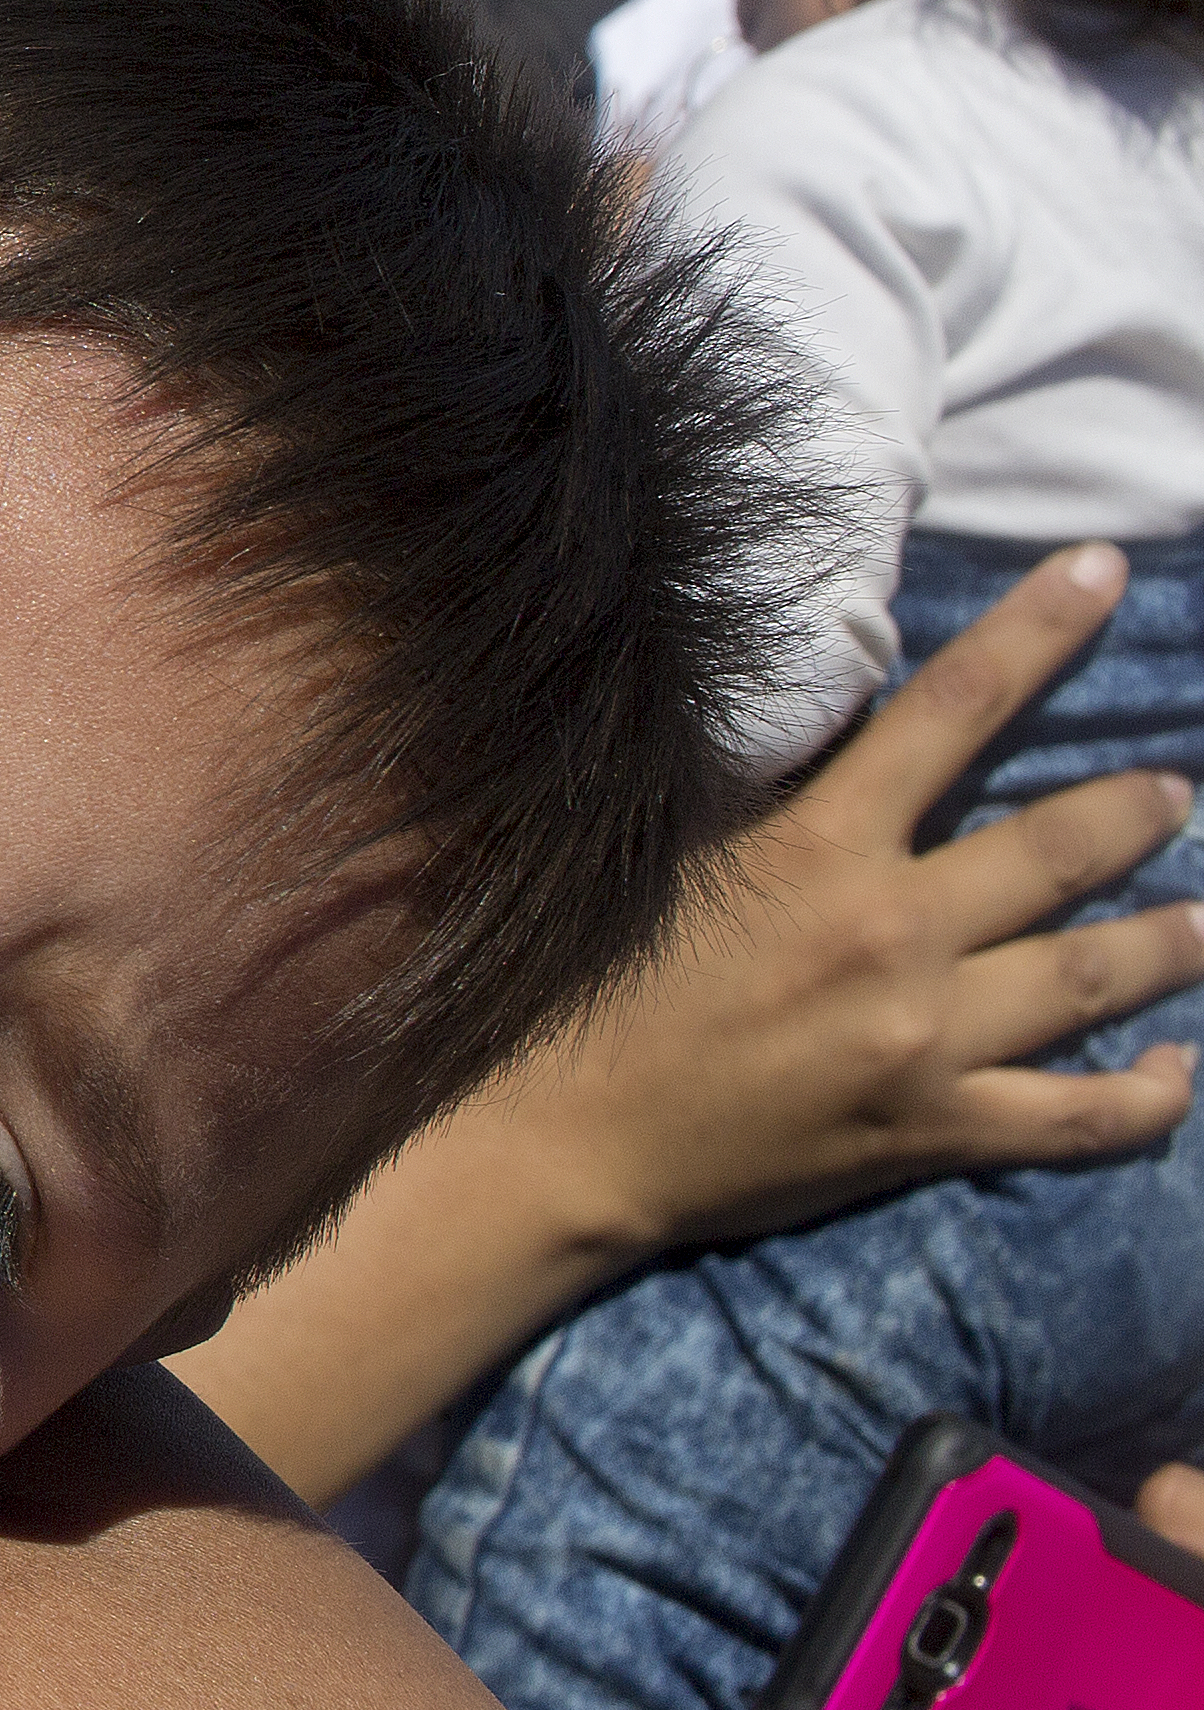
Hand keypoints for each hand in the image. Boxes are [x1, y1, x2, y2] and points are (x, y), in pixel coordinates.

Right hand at [528, 546, 1199, 1261]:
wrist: (565, 1139)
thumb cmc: (597, 987)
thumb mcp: (672, 858)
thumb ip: (768, 796)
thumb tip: (835, 724)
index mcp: (820, 846)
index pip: (953, 709)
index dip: (1039, 631)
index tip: (1107, 570)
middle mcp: (891, 933)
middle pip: (1059, 848)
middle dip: (1136, 811)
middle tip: (1176, 794)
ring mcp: (925, 1037)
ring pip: (1092, 976)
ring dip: (1171, 942)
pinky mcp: (934, 1128)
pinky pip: (1076, 1116)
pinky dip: (1142, 1097)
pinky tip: (1174, 1073)